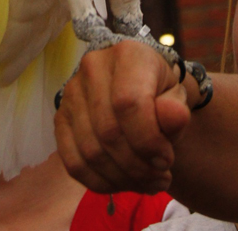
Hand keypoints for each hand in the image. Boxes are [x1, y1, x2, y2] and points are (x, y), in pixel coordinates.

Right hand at [55, 41, 190, 193]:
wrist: (140, 88)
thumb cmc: (160, 93)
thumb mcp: (177, 97)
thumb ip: (177, 109)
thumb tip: (174, 117)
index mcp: (127, 54)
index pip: (129, 103)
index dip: (148, 141)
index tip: (166, 160)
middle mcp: (93, 67)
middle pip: (108, 132)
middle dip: (138, 166)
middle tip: (160, 177)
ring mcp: (71, 92)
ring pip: (91, 152)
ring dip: (122, 178)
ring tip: (146, 181)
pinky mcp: (60, 118)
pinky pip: (74, 162)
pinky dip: (100, 182)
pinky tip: (123, 183)